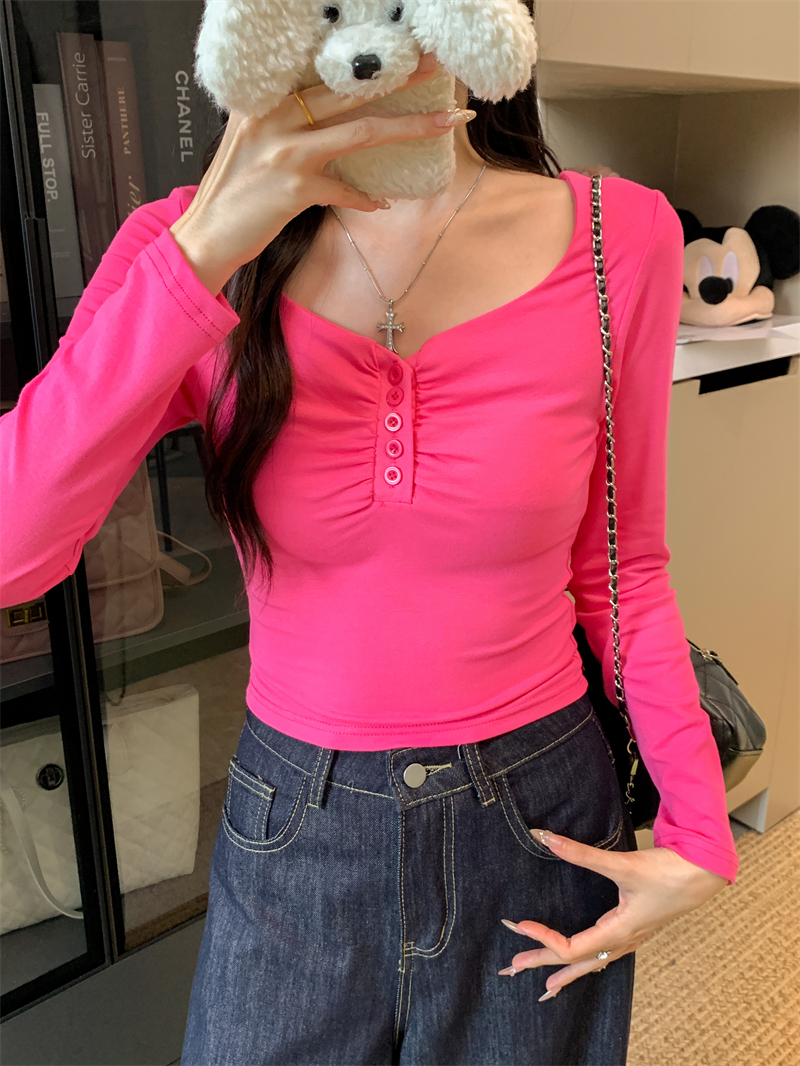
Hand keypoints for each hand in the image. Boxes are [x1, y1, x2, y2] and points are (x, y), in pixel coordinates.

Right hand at [169, 51, 457, 295]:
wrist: (205, 236)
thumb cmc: (233, 193)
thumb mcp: (253, 144)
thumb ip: (286, 126)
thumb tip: (330, 120)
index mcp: (266, 98)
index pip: (325, 71)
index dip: (367, 62)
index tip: (404, 52)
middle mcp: (275, 115)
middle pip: (351, 89)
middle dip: (401, 76)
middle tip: (437, 63)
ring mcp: (285, 150)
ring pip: (361, 131)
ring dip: (409, 127)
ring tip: (445, 123)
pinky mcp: (294, 186)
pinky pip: (345, 188)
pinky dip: (364, 198)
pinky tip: (380, 203)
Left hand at [499, 828, 727, 999]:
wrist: (703, 874)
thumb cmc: (667, 872)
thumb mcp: (622, 864)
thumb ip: (581, 853)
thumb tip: (545, 837)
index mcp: (618, 931)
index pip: (571, 948)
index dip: (543, 940)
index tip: (520, 926)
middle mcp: (622, 941)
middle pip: (577, 961)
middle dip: (543, 964)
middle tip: (512, 968)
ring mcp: (630, 938)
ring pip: (592, 962)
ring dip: (565, 970)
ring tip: (546, 984)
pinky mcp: (634, 929)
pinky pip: (605, 955)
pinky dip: (587, 962)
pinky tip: (584, 963)